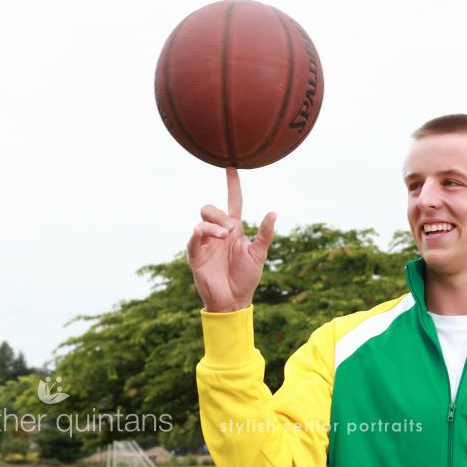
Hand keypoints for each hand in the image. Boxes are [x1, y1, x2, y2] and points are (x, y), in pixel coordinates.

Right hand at [187, 167, 275, 311]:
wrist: (234, 300)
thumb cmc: (247, 277)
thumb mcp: (259, 254)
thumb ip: (265, 234)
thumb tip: (274, 212)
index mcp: (235, 229)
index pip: (233, 201)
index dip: (232, 185)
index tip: (231, 167)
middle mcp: (218, 232)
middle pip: (210, 208)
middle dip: (219, 214)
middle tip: (231, 229)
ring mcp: (205, 243)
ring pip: (202, 220)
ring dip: (213, 225)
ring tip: (224, 237)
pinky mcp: (196, 255)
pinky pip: (192, 238)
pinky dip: (198, 233)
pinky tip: (202, 234)